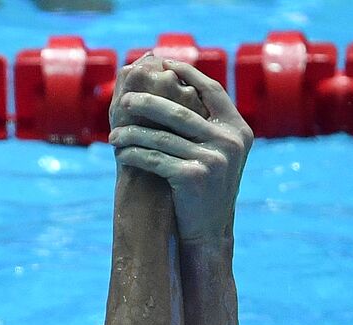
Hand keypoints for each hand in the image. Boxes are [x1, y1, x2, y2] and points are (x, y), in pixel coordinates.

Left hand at [109, 60, 252, 244]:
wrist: (208, 233)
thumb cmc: (205, 190)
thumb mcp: (216, 153)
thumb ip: (205, 124)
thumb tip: (175, 83)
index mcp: (239, 130)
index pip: (212, 91)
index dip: (187, 74)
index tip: (163, 64)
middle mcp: (230, 142)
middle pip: (180, 110)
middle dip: (147, 103)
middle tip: (124, 100)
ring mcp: (214, 159)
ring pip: (162, 137)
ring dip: (133, 134)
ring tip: (113, 135)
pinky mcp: (194, 176)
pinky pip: (154, 158)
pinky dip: (133, 155)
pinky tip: (120, 154)